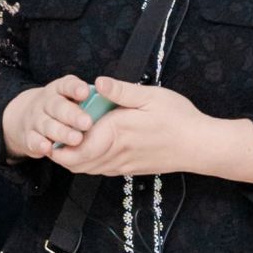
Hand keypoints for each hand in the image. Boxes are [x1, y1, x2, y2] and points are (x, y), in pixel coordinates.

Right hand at [2, 74, 98, 160]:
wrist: (28, 116)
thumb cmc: (62, 107)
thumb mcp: (71, 97)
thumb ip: (89, 99)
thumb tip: (113, 102)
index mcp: (59, 89)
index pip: (67, 85)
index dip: (75, 88)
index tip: (85, 92)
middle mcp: (46, 102)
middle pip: (57, 107)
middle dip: (72, 115)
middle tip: (87, 122)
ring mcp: (36, 119)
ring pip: (47, 125)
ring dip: (61, 132)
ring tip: (76, 139)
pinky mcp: (29, 136)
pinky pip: (33, 140)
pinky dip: (40, 144)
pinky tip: (48, 148)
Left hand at [54, 76, 252, 183]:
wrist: (200, 146)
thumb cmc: (179, 119)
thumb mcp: (150, 96)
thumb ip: (121, 91)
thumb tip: (97, 82)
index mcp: (115, 133)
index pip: (75, 148)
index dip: (57, 143)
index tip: (53, 128)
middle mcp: (115, 153)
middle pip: (76, 163)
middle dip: (60, 152)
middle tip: (54, 134)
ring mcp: (123, 165)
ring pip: (88, 169)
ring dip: (74, 158)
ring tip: (68, 139)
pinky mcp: (130, 169)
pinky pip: (102, 170)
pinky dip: (89, 162)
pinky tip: (91, 145)